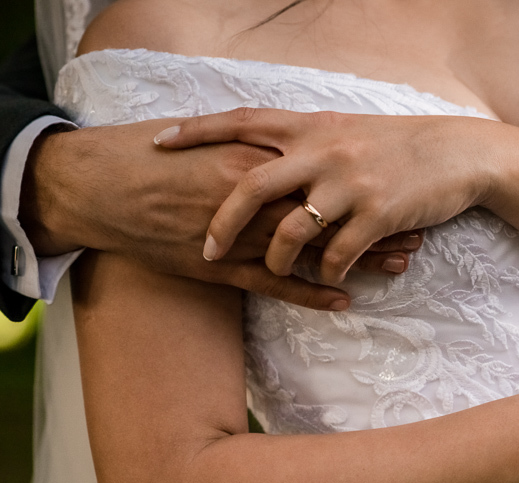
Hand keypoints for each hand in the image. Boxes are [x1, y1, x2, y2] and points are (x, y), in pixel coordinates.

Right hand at [21, 120, 423, 309]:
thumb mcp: (207, 141)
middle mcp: (252, 199)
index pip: (322, 176)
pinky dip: (311, 294)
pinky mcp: (220, 269)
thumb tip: (290, 144)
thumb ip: (253, 147)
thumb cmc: (151, 158)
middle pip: (329, 213)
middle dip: (375, 223)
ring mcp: (238, 237)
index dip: (363, 187)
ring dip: (357, 258)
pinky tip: (344, 301)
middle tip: (418, 230)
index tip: (400, 190)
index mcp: (250, 161)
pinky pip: (274, 286)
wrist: (97, 188)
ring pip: (312, 250)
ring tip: (400, 263)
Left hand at [155, 108, 496, 283]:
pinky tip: (327, 280)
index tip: (159, 143)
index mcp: (310, 127)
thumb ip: (304, 140)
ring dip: (275, 258)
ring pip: (292, 230)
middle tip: (205, 249)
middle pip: (253, 186)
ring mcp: (350, 185)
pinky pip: (338, 255)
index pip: (240, 122)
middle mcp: (324, 152)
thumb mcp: (346, 130)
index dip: (197, 132)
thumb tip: (260, 148)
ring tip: (270, 269)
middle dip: (222, 222)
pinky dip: (326, 273)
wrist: (456, 154)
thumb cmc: (397, 145)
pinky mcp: (379, 215)